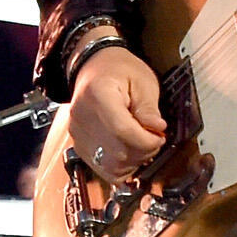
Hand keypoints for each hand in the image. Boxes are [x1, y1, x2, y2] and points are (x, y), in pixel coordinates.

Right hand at [65, 46, 166, 181]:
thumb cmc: (118, 70)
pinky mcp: (78, 145)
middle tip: (154, 139)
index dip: (146, 141)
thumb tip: (157, 130)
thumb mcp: (142, 81)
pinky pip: (101, 168)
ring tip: (142, 144)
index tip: (159, 136)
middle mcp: (82, 117)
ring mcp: (77, 133)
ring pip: (110, 166)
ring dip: (133, 162)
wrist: (94, 67)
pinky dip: (120, 167)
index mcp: (98, 94)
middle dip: (143, 152)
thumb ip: (149, 107)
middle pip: (117, 152)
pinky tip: (129, 152)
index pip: (122, 131)